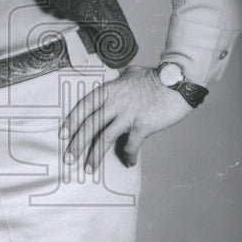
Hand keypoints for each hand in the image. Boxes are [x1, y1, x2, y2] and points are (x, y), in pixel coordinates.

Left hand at [59, 65, 193, 171]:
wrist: (178, 81)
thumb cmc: (156, 77)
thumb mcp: (132, 73)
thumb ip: (121, 78)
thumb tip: (118, 77)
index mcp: (109, 90)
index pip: (84, 106)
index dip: (72, 121)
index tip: (63, 134)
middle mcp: (115, 103)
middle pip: (90, 125)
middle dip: (77, 143)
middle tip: (68, 158)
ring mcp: (128, 115)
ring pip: (104, 137)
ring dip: (95, 155)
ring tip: (88, 168)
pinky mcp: (143, 125)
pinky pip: (131, 145)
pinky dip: (128, 155)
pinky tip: (128, 163)